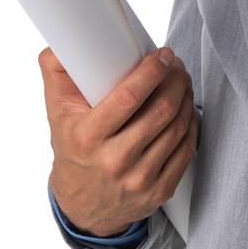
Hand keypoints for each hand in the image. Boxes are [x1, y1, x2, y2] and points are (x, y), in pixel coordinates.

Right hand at [41, 45, 198, 235]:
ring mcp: (139, 179)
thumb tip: (61, 43)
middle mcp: (114, 161)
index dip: (151, 72)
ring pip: (177, 129)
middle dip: (175, 80)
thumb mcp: (56, 113)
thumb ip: (57, 72)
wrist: (83, 206)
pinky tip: (186, 109)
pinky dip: (191, 124)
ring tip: (182, 81)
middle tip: (176, 65)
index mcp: (88, 138)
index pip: (128, 98)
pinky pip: (186, 150)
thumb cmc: (72, 149)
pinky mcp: (160, 191)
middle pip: (160, 112)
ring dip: (185, 98)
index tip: (163, 55)